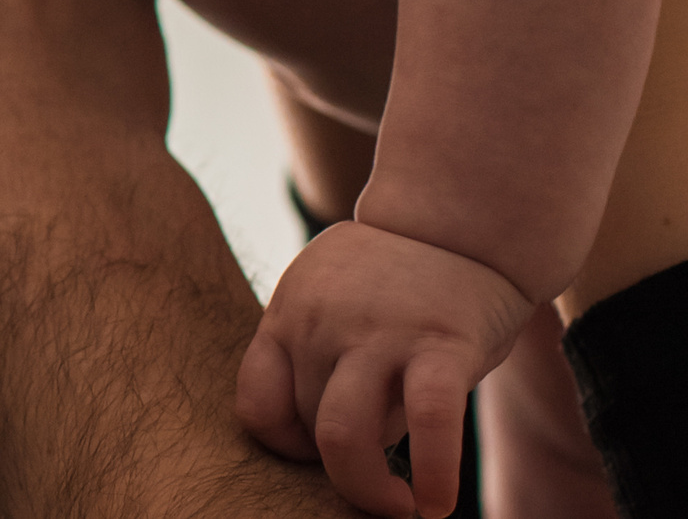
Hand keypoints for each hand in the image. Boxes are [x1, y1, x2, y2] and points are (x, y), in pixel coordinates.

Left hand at [237, 222, 531, 518]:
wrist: (460, 224)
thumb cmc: (393, 283)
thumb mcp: (329, 304)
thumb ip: (316, 359)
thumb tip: (319, 446)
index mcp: (288, 315)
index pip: (255, 406)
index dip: (287, 448)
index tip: (323, 456)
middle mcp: (320, 323)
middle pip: (308, 428)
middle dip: (344, 466)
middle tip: (378, 481)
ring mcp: (377, 332)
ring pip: (345, 436)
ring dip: (371, 490)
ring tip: (404, 508)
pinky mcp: (441, 344)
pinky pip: (429, 422)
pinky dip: (433, 475)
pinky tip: (437, 504)